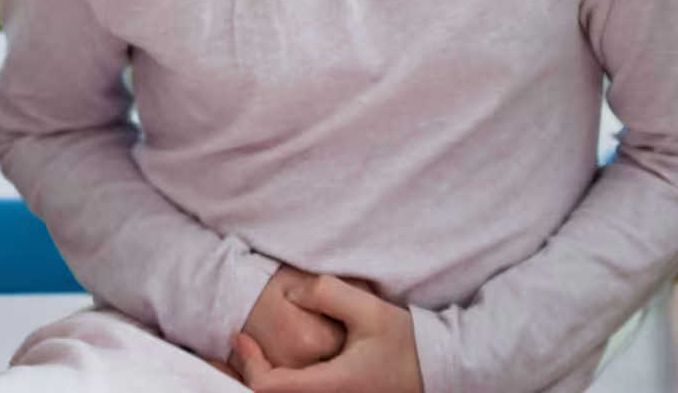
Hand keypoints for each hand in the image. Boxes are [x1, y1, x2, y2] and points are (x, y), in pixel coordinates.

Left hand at [231, 275, 423, 392]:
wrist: (435, 368)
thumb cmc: (405, 343)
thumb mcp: (369, 309)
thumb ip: (328, 294)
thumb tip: (292, 295)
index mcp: (332, 385)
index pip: (269, 387)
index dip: (248, 363)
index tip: (242, 337)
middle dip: (250, 374)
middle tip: (242, 347)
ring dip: (265, 380)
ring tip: (255, 355)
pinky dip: (282, 384)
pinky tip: (280, 366)